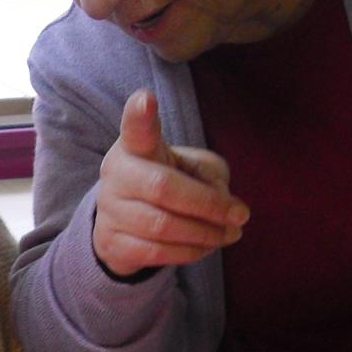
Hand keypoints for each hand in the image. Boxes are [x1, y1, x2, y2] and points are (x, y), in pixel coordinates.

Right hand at [92, 90, 249, 277]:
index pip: (135, 128)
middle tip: (241, 215)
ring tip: (230, 234)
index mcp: (136, 146)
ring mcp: (111, 211)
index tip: (146, 99)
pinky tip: (206, 246)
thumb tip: (222, 204)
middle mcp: (117, 174)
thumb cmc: (167, 183)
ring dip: (206, 233)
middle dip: (209, 204)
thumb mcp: (191, 168)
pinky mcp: (113, 243)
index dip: (140, 114)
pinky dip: (190, 252)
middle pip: (163, 187)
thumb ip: (208, 175)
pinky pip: (157, 252)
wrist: (124, 223)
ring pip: (163, 225)